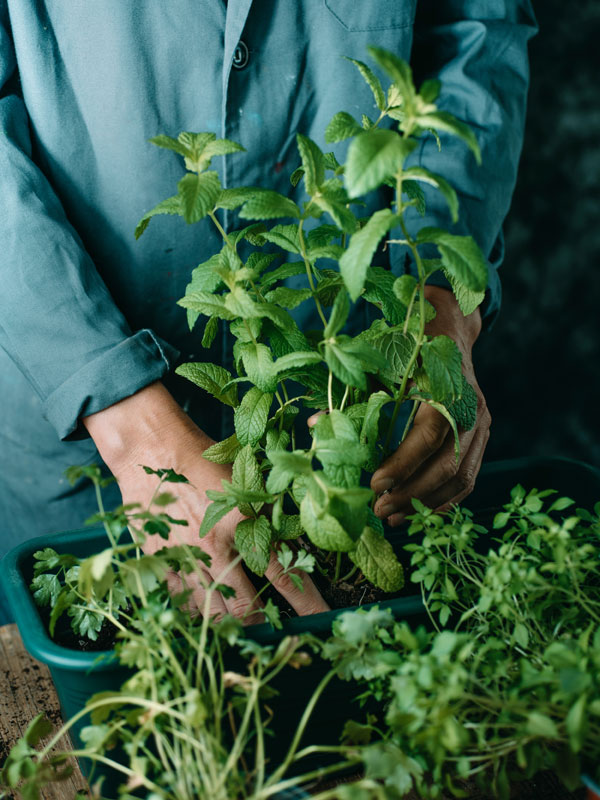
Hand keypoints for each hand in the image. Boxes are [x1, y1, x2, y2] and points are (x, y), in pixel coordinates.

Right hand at [83, 382, 328, 621]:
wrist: (154, 453)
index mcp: (245, 527)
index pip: (285, 574)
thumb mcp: (246, 483)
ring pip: (212, 612)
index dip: (307, 602)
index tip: (321, 619)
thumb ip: (267, 515)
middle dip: (262, 624)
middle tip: (270, 631)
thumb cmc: (204, 462)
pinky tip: (201, 615)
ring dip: (227, 624)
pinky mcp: (160, 563)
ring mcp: (186, 560)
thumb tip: (291, 540)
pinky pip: (180, 603)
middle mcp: (217, 550)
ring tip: (236, 628)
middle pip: (246, 606)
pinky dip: (194, 613)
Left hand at [371, 286, 490, 525]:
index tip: (374, 485)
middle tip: (379, 509)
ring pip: (461, 477)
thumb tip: (317, 427)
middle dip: (411, 493)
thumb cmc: (407, 345)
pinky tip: (418, 511)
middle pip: (447, 465)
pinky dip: (445, 499)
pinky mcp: (480, 436)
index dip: (402, 464)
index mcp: (445, 388)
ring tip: (394, 517)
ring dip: (427, 503)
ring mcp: (480, 424)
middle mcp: (470, 409)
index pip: (428, 436)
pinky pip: (468, 476)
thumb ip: (351, 395)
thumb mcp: (377, 364)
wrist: (446, 328)